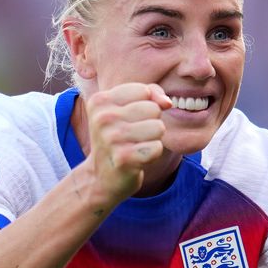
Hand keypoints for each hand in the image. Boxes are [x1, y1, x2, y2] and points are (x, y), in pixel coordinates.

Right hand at [84, 82, 172, 201]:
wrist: (102, 177)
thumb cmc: (119, 137)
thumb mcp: (127, 108)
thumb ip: (151, 93)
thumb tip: (168, 103)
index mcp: (100, 100)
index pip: (144, 91)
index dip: (146, 105)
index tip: (129, 119)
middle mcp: (103, 118)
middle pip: (153, 109)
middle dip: (150, 122)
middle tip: (133, 135)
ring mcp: (112, 138)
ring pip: (159, 127)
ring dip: (153, 139)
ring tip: (136, 145)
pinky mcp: (124, 158)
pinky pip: (158, 148)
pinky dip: (153, 154)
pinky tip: (137, 158)